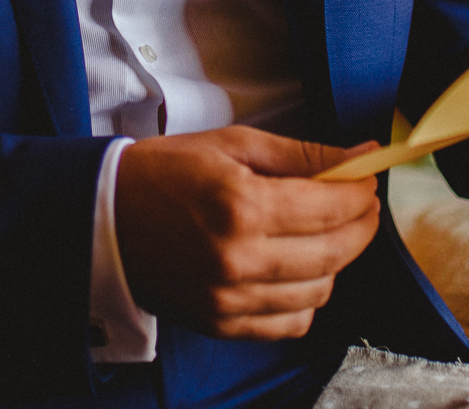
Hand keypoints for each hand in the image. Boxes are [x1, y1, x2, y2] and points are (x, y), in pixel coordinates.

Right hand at [113, 127, 380, 340]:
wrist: (103, 217)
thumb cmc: (166, 171)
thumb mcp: (232, 145)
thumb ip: (300, 154)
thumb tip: (358, 157)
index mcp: (241, 206)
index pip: (329, 207)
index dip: (359, 192)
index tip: (366, 179)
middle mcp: (238, 259)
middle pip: (333, 253)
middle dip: (361, 226)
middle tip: (361, 204)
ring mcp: (229, 299)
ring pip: (318, 291)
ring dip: (336, 261)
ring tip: (327, 234)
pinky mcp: (221, 323)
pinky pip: (291, 323)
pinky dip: (307, 298)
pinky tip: (299, 270)